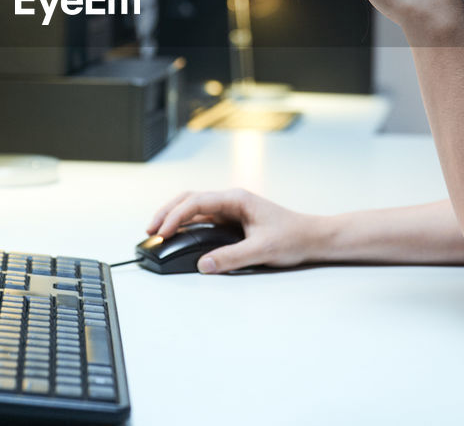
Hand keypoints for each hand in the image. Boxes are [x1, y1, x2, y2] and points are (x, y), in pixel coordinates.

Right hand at [146, 188, 317, 273]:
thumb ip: (231, 258)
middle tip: (150, 229)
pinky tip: (178, 235)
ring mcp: (231, 209)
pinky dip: (187, 224)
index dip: (175, 215)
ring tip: (158, 231)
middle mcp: (231, 200)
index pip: (196, 202)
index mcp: (236, 199)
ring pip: (194, 207)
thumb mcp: (261, 250)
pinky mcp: (232, 220)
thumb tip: (203, 265)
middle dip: (167, 212)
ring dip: (175, 217)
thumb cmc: (293, 237)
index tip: (161, 230)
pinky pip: (203, 218)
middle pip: (190, 199)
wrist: (313, 238)